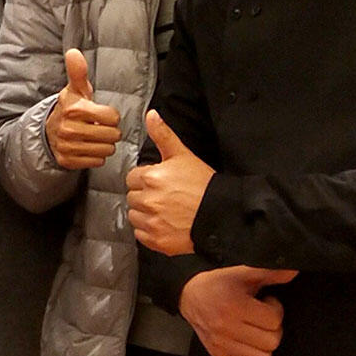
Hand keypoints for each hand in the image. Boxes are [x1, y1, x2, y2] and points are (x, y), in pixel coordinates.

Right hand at [46, 49, 121, 169]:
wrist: (49, 131)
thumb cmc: (70, 109)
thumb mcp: (75, 90)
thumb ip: (78, 72)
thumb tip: (74, 52)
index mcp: (74, 109)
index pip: (113, 117)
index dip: (111, 116)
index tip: (100, 115)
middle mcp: (69, 128)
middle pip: (112, 135)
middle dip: (109, 131)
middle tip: (98, 127)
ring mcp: (67, 146)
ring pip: (107, 150)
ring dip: (104, 144)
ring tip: (94, 137)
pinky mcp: (67, 161)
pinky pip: (97, 162)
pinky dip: (96, 156)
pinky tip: (87, 148)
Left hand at [126, 111, 214, 255]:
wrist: (222, 214)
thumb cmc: (203, 184)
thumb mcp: (183, 155)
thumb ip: (163, 135)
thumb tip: (151, 115)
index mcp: (151, 177)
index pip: (133, 177)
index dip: (147, 179)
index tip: (162, 182)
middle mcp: (148, 200)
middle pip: (132, 196)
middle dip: (145, 195)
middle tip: (167, 196)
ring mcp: (152, 222)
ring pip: (134, 215)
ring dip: (145, 213)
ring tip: (167, 210)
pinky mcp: (156, 240)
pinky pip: (141, 235)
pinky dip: (150, 231)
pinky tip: (167, 224)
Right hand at [180, 266, 297, 355]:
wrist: (190, 295)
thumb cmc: (219, 284)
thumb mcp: (243, 272)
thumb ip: (270, 272)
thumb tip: (292, 271)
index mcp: (234, 306)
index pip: (274, 320)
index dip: (275, 309)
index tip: (266, 303)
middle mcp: (226, 328)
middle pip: (271, 341)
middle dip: (272, 328)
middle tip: (261, 317)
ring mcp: (221, 344)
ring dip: (263, 345)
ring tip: (255, 330)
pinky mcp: (217, 355)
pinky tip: (248, 343)